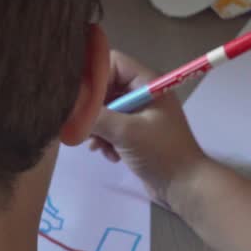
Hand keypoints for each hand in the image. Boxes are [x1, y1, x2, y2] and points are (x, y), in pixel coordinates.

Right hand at [88, 51, 209, 204]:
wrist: (184, 186)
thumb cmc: (160, 152)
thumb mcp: (125, 132)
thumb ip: (95, 116)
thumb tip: (67, 108)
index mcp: (148, 82)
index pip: (113, 63)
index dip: (94, 78)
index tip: (80, 100)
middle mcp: (143, 93)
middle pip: (106, 88)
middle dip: (93, 109)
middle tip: (83, 127)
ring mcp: (140, 114)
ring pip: (105, 110)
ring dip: (98, 128)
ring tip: (98, 146)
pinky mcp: (136, 133)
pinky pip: (111, 127)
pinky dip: (107, 140)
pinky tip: (110, 155)